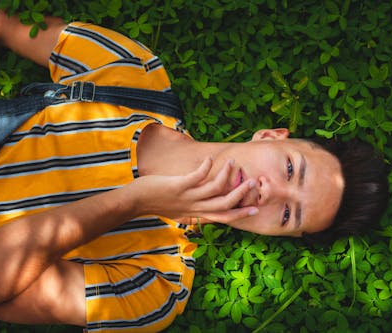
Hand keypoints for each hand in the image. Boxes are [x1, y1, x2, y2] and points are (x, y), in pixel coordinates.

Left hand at [128, 157, 257, 222]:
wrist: (136, 202)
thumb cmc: (158, 204)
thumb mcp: (179, 212)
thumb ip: (195, 211)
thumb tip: (207, 209)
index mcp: (196, 214)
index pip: (223, 217)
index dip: (240, 214)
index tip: (255, 209)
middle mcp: (194, 207)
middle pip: (224, 204)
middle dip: (239, 194)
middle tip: (252, 182)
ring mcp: (186, 197)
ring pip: (214, 188)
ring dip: (225, 175)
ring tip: (232, 163)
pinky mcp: (177, 186)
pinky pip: (196, 177)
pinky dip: (206, 167)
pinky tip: (209, 159)